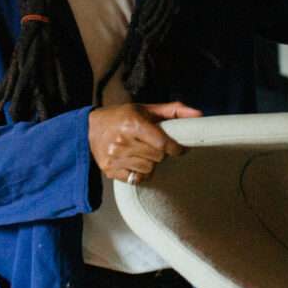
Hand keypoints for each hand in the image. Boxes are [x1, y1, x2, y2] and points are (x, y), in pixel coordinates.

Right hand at [88, 101, 202, 184]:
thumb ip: (173, 111)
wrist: (89, 129)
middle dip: (159, 153)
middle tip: (152, 146)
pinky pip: (136, 178)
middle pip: (157, 157)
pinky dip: (139, 172)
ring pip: (148, 169)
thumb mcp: (145, 109)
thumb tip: (198, 114)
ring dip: (149, 163)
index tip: (178, 149)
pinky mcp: (110, 170)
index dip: (175, 148)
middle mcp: (122, 140)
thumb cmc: (121, 117)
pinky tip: (133, 161)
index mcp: (133, 123)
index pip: (163, 144)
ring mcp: (115, 157)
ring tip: (141, 153)